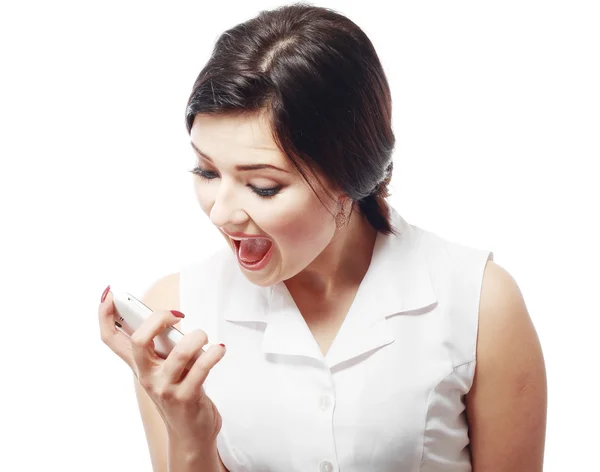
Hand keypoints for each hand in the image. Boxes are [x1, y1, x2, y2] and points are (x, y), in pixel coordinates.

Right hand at [98, 287, 226, 443]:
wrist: (190, 434)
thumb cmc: (180, 393)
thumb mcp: (165, 368)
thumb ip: (163, 345)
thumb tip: (171, 317)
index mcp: (139, 365)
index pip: (111, 339)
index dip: (104, 316)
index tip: (109, 295)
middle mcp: (147, 376)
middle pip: (138, 341)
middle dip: (158, 319)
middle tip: (177, 315)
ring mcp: (165, 388)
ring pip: (178, 353)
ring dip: (197, 338)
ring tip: (205, 338)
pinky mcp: (186, 398)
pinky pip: (201, 368)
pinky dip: (213, 354)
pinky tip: (218, 350)